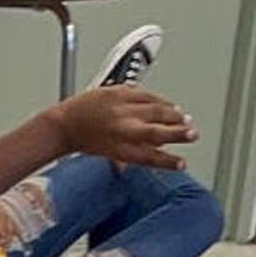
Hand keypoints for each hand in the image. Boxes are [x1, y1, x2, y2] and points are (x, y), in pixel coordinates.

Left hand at [45, 86, 196, 170]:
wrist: (62, 125)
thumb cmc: (84, 140)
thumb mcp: (110, 154)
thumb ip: (132, 156)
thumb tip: (152, 156)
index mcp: (120, 148)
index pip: (151, 158)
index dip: (169, 162)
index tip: (182, 164)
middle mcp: (122, 128)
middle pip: (160, 130)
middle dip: (180, 132)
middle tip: (193, 134)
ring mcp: (120, 108)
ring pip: (157, 108)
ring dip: (174, 113)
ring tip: (183, 117)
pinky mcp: (116, 92)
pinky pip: (145, 94)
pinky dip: (158, 98)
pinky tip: (165, 102)